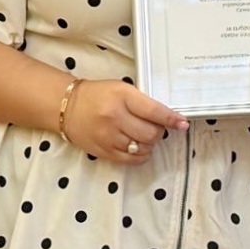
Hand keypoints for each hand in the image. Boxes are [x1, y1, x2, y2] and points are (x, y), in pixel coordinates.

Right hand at [64, 79, 187, 164]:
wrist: (67, 107)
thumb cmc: (97, 95)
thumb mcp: (121, 89)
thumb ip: (142, 102)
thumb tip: (166, 117)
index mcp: (122, 97)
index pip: (154, 111)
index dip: (171, 119)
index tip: (182, 123)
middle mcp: (115, 117)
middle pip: (151, 133)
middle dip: (159, 132)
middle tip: (155, 127)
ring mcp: (109, 137)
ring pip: (142, 148)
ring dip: (149, 143)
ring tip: (144, 135)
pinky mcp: (104, 151)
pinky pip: (131, 160)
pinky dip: (140, 155)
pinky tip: (138, 147)